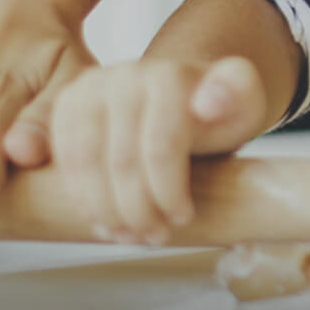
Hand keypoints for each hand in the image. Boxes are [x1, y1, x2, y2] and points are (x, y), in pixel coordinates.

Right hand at [50, 55, 268, 245]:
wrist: (184, 92)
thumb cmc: (217, 107)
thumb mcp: (245, 100)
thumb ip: (238, 91)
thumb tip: (209, 102)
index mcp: (168, 74)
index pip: (161, 147)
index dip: (169, 192)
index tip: (183, 216)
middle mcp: (125, 73)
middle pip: (122, 159)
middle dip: (138, 209)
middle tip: (155, 236)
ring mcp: (91, 86)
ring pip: (86, 161)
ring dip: (106, 209)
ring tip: (128, 234)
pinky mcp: (68, 104)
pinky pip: (64, 157)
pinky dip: (80, 195)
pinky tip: (103, 219)